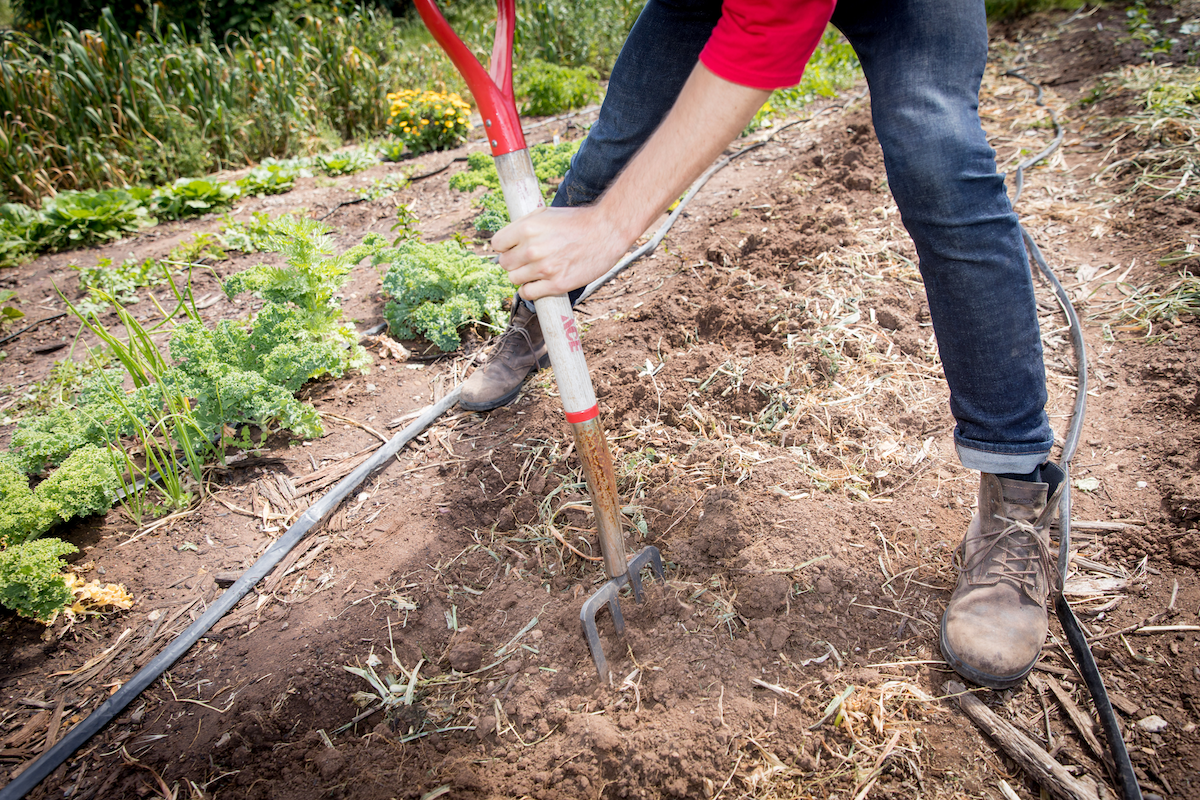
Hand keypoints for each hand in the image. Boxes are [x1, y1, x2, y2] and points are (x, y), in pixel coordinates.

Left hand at [493, 63, 767, 301]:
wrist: (607, 231)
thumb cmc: (576, 221)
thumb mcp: (545, 214)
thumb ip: (523, 226)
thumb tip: (504, 240)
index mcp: (527, 228)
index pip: (496, 245)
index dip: (504, 247)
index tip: (513, 248)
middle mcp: (532, 249)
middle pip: (504, 264)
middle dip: (514, 262)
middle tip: (530, 259)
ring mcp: (544, 268)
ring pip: (515, 279)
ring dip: (524, 276)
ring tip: (539, 270)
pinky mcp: (556, 284)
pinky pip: (529, 293)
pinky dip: (533, 290)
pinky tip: (542, 282)